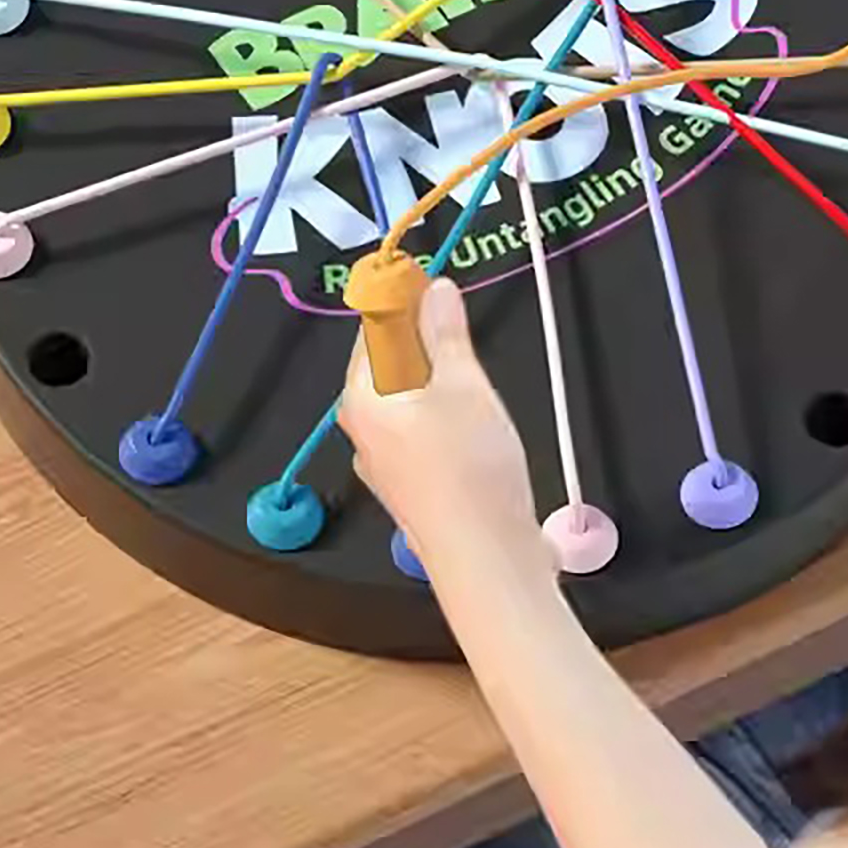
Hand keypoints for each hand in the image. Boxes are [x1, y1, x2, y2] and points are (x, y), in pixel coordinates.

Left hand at [340, 278, 546, 577]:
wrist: (486, 562)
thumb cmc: (470, 468)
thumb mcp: (465, 387)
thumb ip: (447, 333)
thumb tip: (435, 287)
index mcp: (361, 397)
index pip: (373, 328)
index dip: (406, 300)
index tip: (440, 285)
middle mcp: (360, 429)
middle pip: (389, 363)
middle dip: (427, 343)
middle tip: (466, 339)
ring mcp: (382, 462)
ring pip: (407, 399)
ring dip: (439, 381)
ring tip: (477, 387)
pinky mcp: (409, 486)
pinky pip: (418, 431)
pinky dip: (443, 416)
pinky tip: (476, 429)